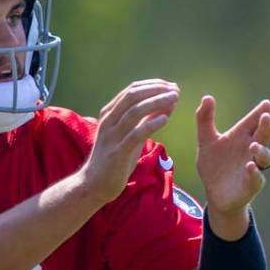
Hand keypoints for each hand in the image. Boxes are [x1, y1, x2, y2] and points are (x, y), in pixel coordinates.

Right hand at [80, 79, 179, 203]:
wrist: (94, 184)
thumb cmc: (114, 159)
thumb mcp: (130, 135)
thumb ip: (146, 119)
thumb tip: (167, 103)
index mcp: (110, 114)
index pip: (131, 90)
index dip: (153, 85)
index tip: (171, 86)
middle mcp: (108, 121)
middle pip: (133, 96)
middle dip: (156, 90)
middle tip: (175, 90)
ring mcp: (111, 136)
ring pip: (134, 111)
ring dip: (157, 102)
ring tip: (174, 99)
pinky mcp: (117, 152)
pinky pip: (135, 134)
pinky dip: (151, 124)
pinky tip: (165, 119)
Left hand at [195, 95, 269, 237]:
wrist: (214, 193)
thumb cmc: (214, 165)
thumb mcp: (206, 141)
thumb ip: (205, 120)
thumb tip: (207, 97)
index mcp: (241, 137)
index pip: (253, 122)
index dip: (260, 113)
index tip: (266, 104)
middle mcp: (251, 150)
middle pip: (264, 136)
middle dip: (266, 127)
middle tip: (266, 117)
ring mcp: (254, 167)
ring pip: (265, 157)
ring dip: (261, 151)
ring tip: (254, 146)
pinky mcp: (251, 185)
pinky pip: (257, 178)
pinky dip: (255, 172)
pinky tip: (250, 166)